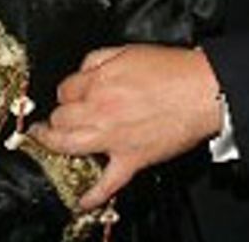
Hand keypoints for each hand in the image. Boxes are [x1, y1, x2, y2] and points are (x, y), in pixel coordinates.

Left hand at [28, 44, 221, 208]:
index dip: (66, 93)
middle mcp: (100, 110)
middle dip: (57, 117)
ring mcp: (113, 138)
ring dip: (53, 146)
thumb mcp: (127, 50)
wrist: (202, 91)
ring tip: (46, 145)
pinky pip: (107, 182)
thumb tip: (82, 70)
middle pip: (60, 118)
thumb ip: (98, 59)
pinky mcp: (131, 159)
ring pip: (69, 145)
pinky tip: (81, 199)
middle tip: (56, 119)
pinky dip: (93, 194)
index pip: (65, 90)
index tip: (70, 96)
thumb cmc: (171, 70)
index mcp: (99, 82)